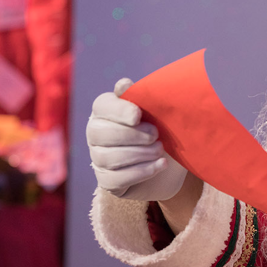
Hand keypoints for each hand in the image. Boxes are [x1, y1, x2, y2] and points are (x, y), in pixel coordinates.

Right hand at [87, 78, 187, 200]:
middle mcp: (96, 133)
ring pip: (108, 157)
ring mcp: (98, 158)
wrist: (170, 162)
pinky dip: (141, 172)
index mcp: (105, 110)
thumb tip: (123, 85)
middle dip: (132, 135)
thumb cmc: (161, 130)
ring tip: (160, 150)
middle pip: (101, 133)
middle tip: (156, 135)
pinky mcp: (106, 181)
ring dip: (139, 154)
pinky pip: (116, 179)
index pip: (102, 106)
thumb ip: (141, 97)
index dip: (119, 110)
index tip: (138, 115)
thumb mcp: (156, 112)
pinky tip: (159, 165)